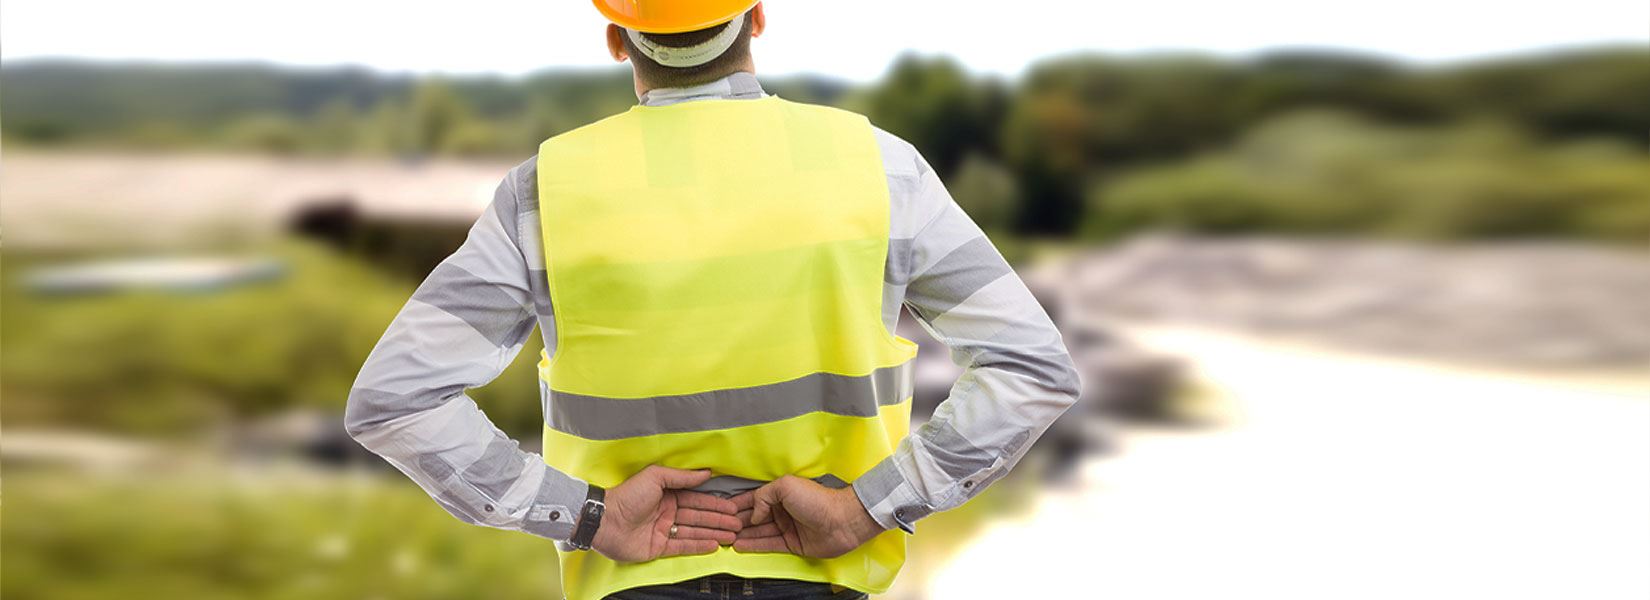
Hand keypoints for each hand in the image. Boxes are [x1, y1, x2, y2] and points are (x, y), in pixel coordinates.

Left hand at [590, 465, 742, 562]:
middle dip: (719, 520)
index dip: (715, 503)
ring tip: (732, 535)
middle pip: (699, 517)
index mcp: (667, 495)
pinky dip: (699, 546)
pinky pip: (683, 546)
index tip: (732, 507)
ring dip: (714, 533)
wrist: (605, 520)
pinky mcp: (659, 547)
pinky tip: (714, 545)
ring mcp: (664, 531)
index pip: (696, 499)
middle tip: (738, 523)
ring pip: (694, 532)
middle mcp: (667, 513)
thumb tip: (705, 473)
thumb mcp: (655, 477)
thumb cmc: (627, 496)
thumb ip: (681, 477)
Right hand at [730, 475, 885, 558]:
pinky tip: (739, 546)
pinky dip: (753, 545)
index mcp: (780, 493)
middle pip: (754, 517)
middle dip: (736, 521)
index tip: (721, 510)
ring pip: (759, 532)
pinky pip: (768, 545)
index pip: (753, 498)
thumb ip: (764, 496)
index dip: (737, 504)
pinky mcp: (791, 544)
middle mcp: (781, 510)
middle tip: (719, 526)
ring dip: (742, 534)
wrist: (842, 521)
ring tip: (725, 538)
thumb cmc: (817, 500)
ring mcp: (786, 528)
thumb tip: (754, 514)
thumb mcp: (786, 486)